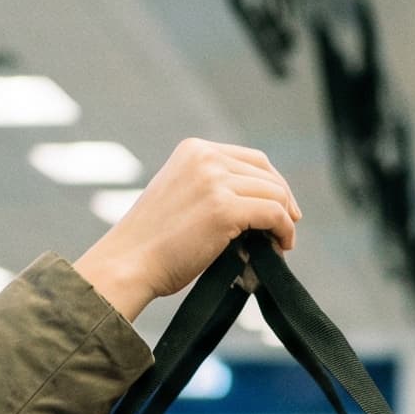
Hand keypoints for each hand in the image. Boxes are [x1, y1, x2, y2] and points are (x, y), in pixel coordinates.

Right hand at [74, 138, 301, 321]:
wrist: (128, 264)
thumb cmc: (152, 243)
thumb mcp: (182, 197)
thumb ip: (214, 189)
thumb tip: (261, 204)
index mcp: (193, 150)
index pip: (251, 159)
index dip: (273, 184)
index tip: (282, 208)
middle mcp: (205, 157)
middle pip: (267, 173)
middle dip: (283, 201)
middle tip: (286, 228)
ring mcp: (214, 181)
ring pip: (275, 194)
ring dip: (284, 220)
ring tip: (279, 244)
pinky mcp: (224, 208)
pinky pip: (274, 214)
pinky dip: (284, 231)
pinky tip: (280, 247)